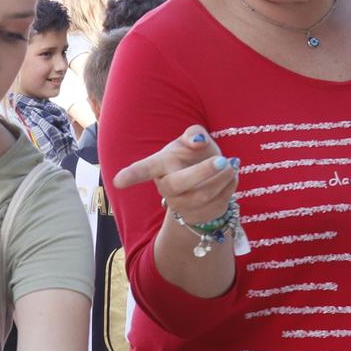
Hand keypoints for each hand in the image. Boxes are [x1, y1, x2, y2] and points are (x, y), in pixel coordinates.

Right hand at [112, 124, 237, 225]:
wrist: (205, 182)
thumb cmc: (193, 157)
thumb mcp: (192, 141)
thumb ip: (194, 134)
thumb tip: (197, 140)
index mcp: (160, 166)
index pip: (143, 170)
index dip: (131, 175)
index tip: (118, 181)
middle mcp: (166, 188)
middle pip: (177, 184)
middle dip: (203, 172)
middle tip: (222, 159)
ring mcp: (181, 206)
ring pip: (202, 196)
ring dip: (222, 179)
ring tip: (232, 164)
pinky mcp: (199, 216)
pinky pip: (218, 205)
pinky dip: (229, 188)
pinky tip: (230, 177)